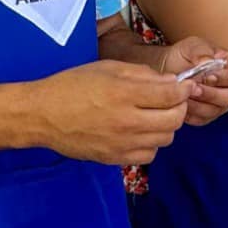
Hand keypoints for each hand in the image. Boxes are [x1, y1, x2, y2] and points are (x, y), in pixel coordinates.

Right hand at [29, 59, 191, 165]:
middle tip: (170, 100)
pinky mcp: (115, 159)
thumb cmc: (73, 86)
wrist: (42, 115)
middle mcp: (127, 121)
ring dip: (165, 126)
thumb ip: (143, 74)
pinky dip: (151, 144)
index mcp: (125, 93)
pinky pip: (149, 155)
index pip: (172, 95)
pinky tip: (139, 132)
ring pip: (166, 139)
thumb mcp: (108, 68)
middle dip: (178, 107)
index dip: (184, 89)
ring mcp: (121, 143)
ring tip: (152, 115)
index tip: (185, 86)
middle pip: (175, 119)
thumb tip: (172, 82)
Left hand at [158, 36, 227, 125]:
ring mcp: (220, 104)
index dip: (227, 78)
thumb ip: (202, 51)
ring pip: (216, 111)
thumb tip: (206, 62)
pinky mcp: (206, 116)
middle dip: (212, 94)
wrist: (167, 68)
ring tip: (183, 95)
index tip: (208, 76)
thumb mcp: (193, 46)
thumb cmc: (185, 55)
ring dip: (199, 105)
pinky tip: (180, 103)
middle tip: (194, 88)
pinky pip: (202, 120)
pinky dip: (191, 113)